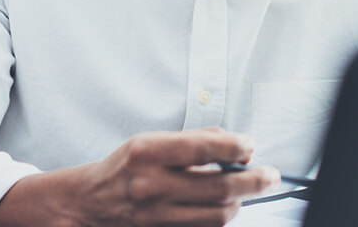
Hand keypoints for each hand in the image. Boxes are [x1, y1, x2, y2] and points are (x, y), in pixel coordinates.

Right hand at [0, 127, 280, 225]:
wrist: (86, 204)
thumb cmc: (124, 168)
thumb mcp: (151, 141)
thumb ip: (194, 140)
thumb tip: (237, 144)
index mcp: (148, 152)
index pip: (205, 148)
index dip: (237, 146)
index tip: (251, 147)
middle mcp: (151, 184)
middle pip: (220, 188)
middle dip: (254, 181)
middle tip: (270, 175)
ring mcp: (156, 215)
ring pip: (217, 215)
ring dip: (239, 203)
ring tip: (244, 192)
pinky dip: (219, 219)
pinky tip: (223, 207)